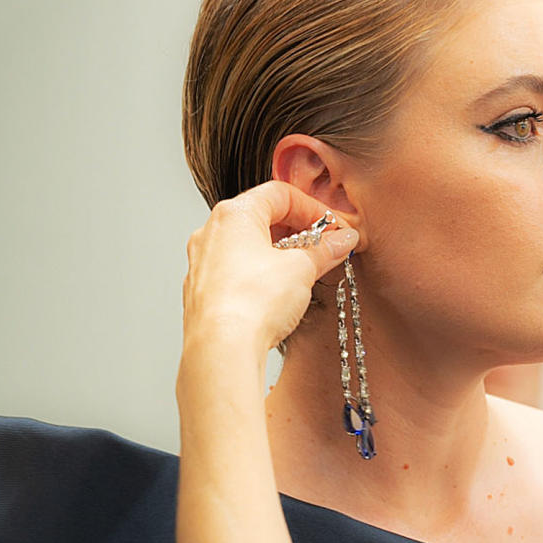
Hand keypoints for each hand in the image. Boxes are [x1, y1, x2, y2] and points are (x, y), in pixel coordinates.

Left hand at [181, 182, 357, 357]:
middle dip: (298, 232)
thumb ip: (325, 250)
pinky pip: (235, 273)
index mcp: (234, 214)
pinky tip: (277, 295)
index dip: (314, 208)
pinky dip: (259, 276)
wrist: (221, 349)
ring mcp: (202, 264)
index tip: (334, 228)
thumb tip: (341, 240)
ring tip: (304, 274)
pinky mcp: (201, 293)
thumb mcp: (302, 269)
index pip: (280, 194)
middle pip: (262, 219)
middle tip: (324, 249)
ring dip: (279, 255)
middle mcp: (211, 233)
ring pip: (247, 248)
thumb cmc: (251, 303)